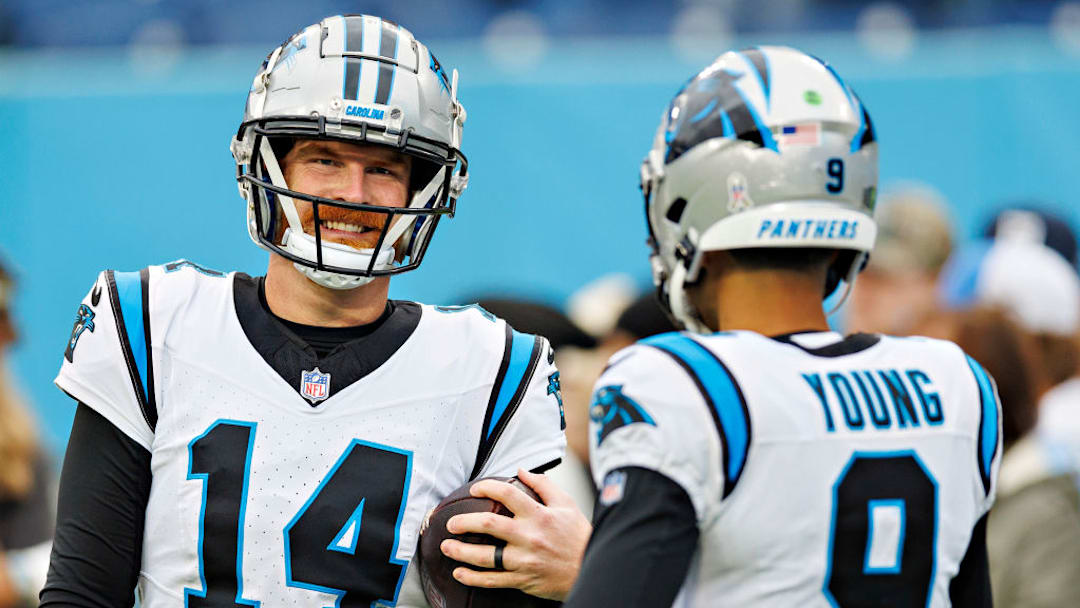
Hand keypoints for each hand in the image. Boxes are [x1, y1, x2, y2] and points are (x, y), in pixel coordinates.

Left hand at [440, 469, 591, 600]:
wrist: (591, 568)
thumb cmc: (578, 535)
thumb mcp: (566, 504)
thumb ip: (543, 485)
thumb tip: (521, 470)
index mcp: (539, 515)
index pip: (507, 494)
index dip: (487, 488)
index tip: (475, 488)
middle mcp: (529, 536)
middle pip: (488, 524)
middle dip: (464, 521)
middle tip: (451, 522)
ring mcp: (524, 560)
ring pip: (485, 556)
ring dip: (461, 551)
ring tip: (446, 546)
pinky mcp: (523, 580)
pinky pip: (492, 581)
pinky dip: (473, 578)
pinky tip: (459, 573)